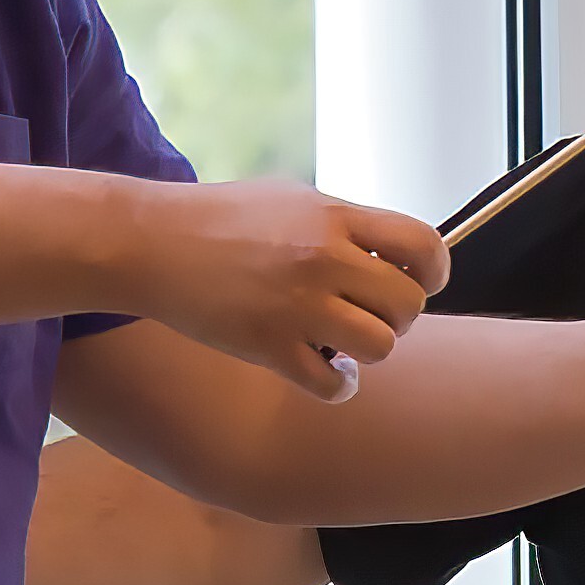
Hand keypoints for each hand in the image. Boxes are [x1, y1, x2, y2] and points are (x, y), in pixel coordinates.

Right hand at [131, 182, 448, 396]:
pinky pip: (335, 384)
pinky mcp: (269, 345)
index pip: (424, 245)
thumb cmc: (222, 218)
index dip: (434, 271)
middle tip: (366, 313)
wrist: (150, 241)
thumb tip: (397, 253)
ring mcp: (297, 304)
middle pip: (408, 305)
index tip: (420, 281)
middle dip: (397, 316)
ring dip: (368, 350)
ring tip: (342, 340)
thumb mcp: (292, 198)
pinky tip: (328, 374)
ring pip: (381, 346)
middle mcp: (323, 258)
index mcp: (333, 216)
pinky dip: (339, 386)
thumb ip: (346, 224)